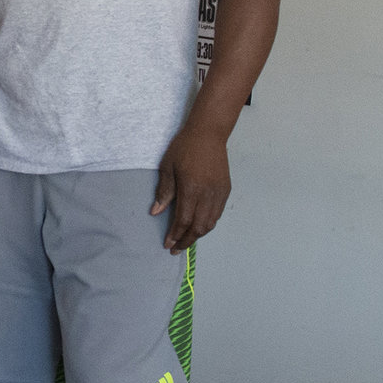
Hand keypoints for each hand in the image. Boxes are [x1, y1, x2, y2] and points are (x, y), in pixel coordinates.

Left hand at [150, 123, 230, 253]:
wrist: (209, 133)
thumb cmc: (185, 147)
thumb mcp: (168, 167)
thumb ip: (164, 192)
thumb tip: (156, 212)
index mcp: (191, 189)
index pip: (183, 220)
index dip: (175, 235)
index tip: (168, 244)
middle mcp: (208, 194)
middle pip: (199, 227)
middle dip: (187, 240)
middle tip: (176, 248)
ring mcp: (219, 193)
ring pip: (211, 223)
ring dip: (198, 234)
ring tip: (186, 239)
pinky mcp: (225, 189)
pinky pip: (218, 213)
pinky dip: (208, 224)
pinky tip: (199, 226)